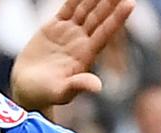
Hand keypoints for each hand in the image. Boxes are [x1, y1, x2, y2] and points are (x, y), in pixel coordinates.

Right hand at [11, 0, 134, 112]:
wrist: (29, 89)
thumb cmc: (46, 95)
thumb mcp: (62, 92)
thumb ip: (78, 86)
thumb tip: (98, 87)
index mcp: (86, 55)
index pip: (105, 33)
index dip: (117, 18)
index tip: (131, 3)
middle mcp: (81, 42)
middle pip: (99, 17)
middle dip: (110, 1)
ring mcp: (69, 33)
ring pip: (85, 9)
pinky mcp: (54, 27)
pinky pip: (67, 7)